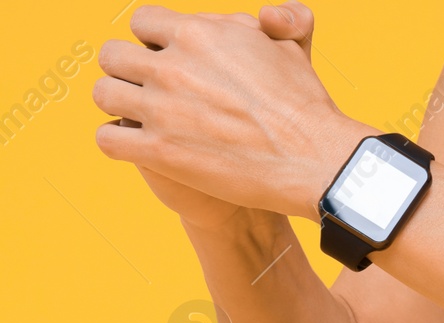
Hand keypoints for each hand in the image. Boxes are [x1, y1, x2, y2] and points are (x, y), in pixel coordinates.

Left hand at [93, 4, 373, 219]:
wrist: (314, 160)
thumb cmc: (306, 106)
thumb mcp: (292, 48)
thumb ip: (274, 22)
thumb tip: (266, 16)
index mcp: (197, 33)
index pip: (142, 22)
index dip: (154, 42)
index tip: (168, 60)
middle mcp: (172, 66)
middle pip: (113, 56)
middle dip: (129, 72)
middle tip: (150, 91)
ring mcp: (161, 109)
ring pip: (104, 94)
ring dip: (119, 104)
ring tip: (141, 118)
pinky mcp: (159, 152)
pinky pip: (107, 139)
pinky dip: (118, 142)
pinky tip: (140, 146)